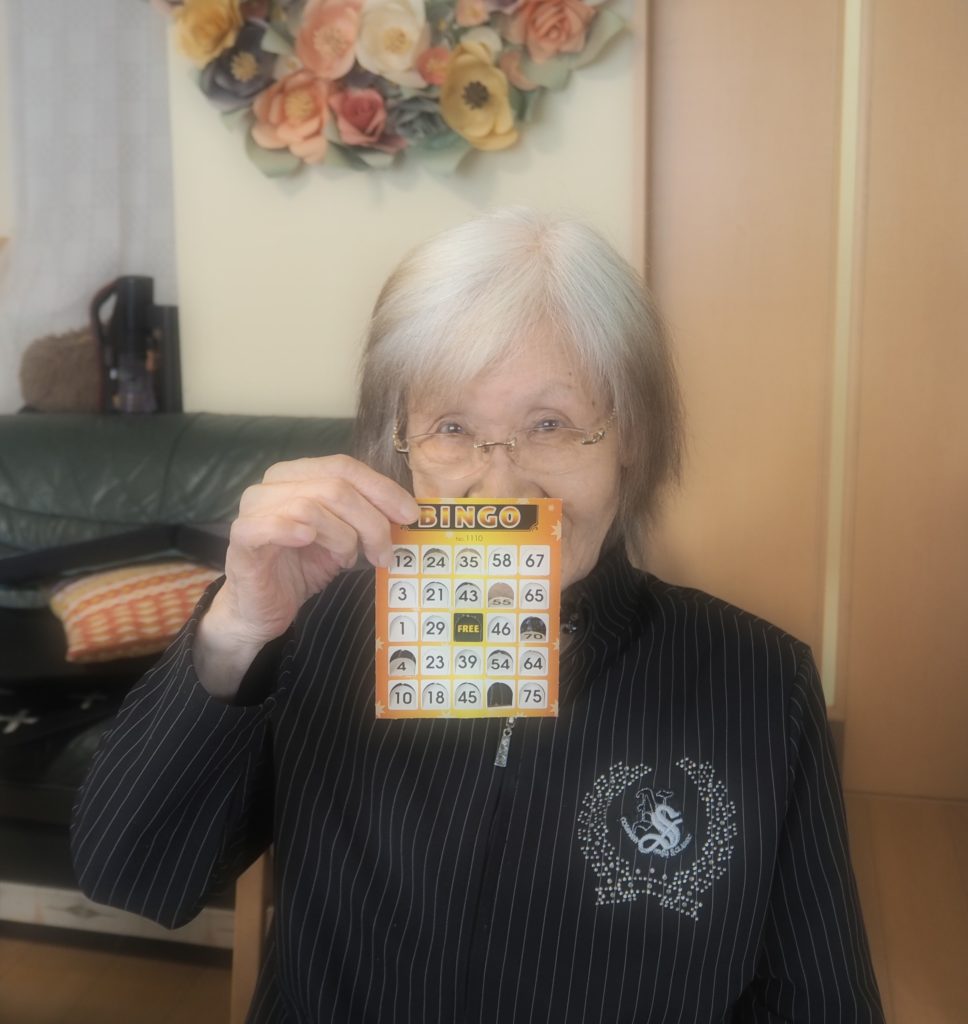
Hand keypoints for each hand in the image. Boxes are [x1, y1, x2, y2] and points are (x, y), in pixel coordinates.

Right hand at [196, 456, 417, 694]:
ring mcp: (254, 510)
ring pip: (311, 505)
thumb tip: (407, 512)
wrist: (259, 609)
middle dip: (371, 521)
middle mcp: (272, 485)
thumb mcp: (341, 539)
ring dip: (342, 537)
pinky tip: (309, 541)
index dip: (382, 489)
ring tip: (347, 560)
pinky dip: (294, 530)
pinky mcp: (242, 539)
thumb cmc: (300, 569)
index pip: (344, 466)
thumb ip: (365, 518)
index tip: (410, 516)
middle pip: (335, 487)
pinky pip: (270, 525)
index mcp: (296, 475)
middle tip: (385, 553)